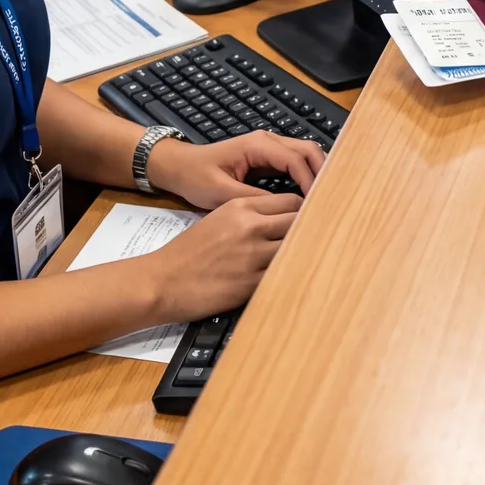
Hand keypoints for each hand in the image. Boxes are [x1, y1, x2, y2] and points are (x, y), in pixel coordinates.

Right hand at [146, 192, 301, 322]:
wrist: (162, 280)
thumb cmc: (189, 251)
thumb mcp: (220, 218)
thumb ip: (251, 215)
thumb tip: (281, 219)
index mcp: (241, 207)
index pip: (291, 201)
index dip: (305, 210)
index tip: (313, 218)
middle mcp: (250, 227)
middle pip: (299, 220)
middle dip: (310, 229)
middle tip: (322, 237)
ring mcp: (252, 255)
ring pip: (296, 247)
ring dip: (303, 252)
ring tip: (313, 258)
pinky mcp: (250, 283)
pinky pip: (283, 275)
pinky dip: (291, 275)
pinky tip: (296, 277)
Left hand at [147, 132, 325, 207]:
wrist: (179, 167)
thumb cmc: (196, 176)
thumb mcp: (221, 193)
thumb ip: (253, 199)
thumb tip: (283, 209)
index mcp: (258, 145)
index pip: (295, 158)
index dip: (310, 179)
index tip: (316, 203)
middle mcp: (268, 141)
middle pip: (307, 150)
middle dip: (322, 172)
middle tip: (328, 200)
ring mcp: (269, 148)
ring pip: (304, 155)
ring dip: (316, 173)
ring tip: (323, 199)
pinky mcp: (268, 159)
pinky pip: (294, 163)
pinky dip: (306, 176)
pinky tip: (309, 196)